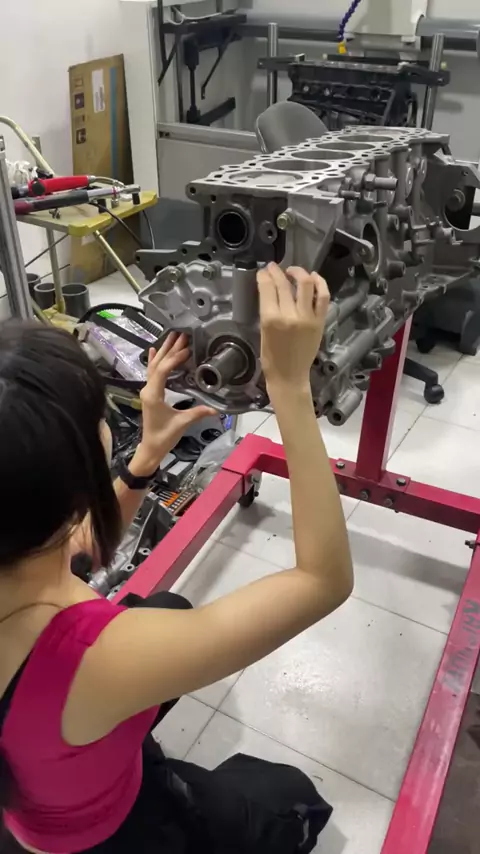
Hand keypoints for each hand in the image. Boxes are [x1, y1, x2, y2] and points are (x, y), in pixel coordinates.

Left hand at [132, 332, 215, 474]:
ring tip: (171, 336)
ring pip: (154, 366)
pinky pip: (151, 372)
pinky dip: (154, 360)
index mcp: (153, 395)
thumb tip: (216, 408)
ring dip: (163, 351)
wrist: (151, 448)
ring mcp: (148, 391)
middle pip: (157, 364)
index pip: (162, 370)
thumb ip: (198, 413)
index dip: (174, 359)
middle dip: (169, 348)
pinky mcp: (150, 394)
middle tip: (180, 334)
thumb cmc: (164, 437)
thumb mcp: (182, 424)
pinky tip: (154, 350)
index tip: (187, 350)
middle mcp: (148, 390)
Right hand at [257, 263, 329, 391]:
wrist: (290, 376)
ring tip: (293, 271)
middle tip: (273, 267)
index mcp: (271, 319)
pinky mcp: (320, 321)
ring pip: (305, 284)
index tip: (263, 271)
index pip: (268, 288)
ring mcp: (307, 318)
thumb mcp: (263, 331)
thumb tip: (269, 289)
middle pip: (284, 284)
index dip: (264, 276)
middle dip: (276, 272)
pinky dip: (320, 283)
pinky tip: (314, 277)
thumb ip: (267, 309)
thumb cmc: (272, 358)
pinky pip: (323, 296)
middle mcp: (290, 315)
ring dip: (299, 272)